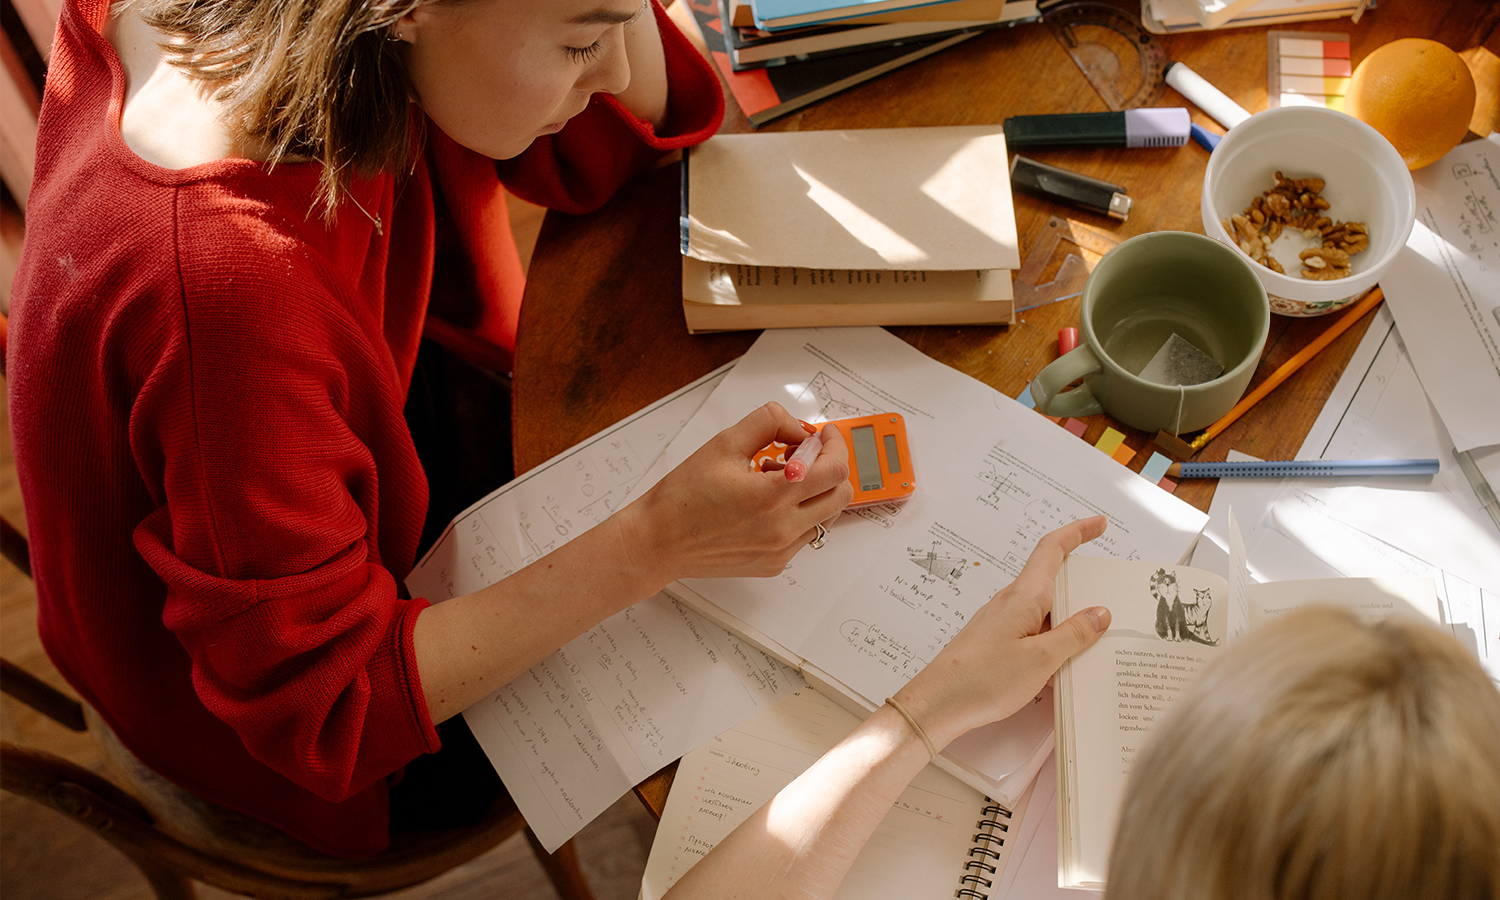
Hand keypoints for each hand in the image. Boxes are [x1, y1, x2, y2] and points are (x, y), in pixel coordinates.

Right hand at [623, 402, 852, 585]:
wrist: (659, 541)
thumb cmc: (683, 497)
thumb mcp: (724, 444)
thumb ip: (767, 423)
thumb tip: (797, 427)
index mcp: (773, 497)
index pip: (834, 469)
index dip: (836, 445)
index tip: (825, 436)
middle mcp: (783, 529)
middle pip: (841, 494)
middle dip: (830, 467)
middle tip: (805, 453)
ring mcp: (781, 551)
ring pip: (827, 516)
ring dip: (814, 491)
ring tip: (778, 478)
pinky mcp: (774, 564)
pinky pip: (805, 534)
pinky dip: (798, 513)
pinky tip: (767, 503)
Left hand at [896, 516, 1110, 749]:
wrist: (938, 703)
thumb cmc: (982, 680)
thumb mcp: (1041, 659)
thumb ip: (1074, 634)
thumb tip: (1100, 613)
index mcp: (1024, 596)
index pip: (1052, 549)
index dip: (1078, 532)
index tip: (1099, 524)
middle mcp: (1012, 603)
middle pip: (1053, 582)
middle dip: (1083, 587)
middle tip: (1111, 600)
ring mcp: (1003, 623)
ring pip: (1045, 612)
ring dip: (1070, 622)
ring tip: (1096, 645)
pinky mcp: (998, 643)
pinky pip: (1034, 634)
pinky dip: (1053, 644)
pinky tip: (1064, 669)